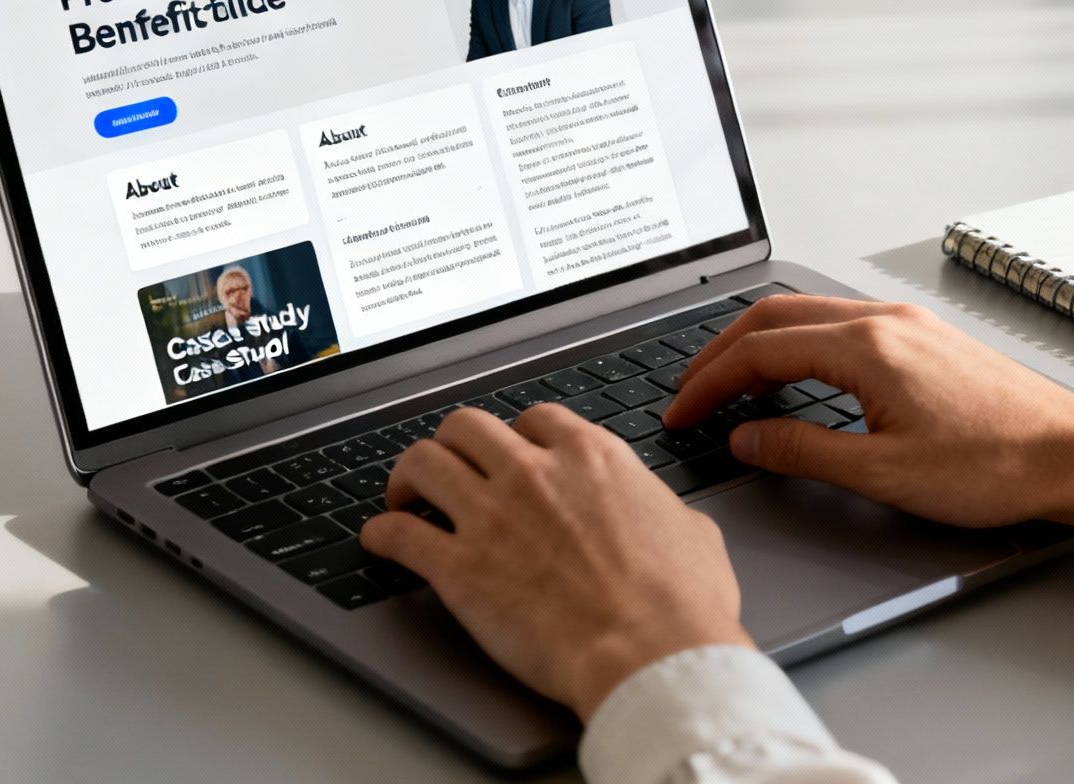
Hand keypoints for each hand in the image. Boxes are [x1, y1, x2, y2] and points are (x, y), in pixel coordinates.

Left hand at [359, 404, 752, 718]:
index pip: (535, 419)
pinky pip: (398, 534)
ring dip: (408, 477)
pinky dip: (382, 534)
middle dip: (454, 444)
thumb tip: (669, 516)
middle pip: (467, 426)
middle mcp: (534, 473)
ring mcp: (491, 516)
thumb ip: (664, 510)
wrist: (649, 654)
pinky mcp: (458, 568)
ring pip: (423, 463)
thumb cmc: (679, 605)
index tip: (511, 455)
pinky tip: (380, 541)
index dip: (518, 437)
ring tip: (405, 496)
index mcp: (591, 458)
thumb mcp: (694, 533)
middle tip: (450, 467)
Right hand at [664, 296, 1073, 581]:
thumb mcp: (884, 473)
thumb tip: (748, 440)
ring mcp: (907, 325)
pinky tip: (795, 378)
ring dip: (759, 344)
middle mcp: (885, 321)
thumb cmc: (999, 465)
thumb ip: (803, 452)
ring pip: (807, 314)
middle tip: (690, 393)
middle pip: (774, 316)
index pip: (760, 351)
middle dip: (720, 354)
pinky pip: (840, 324)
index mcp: (867, 346)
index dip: (709, 383)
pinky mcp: (925, 338)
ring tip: (730, 386)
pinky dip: (798, 346)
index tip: (683, 412)